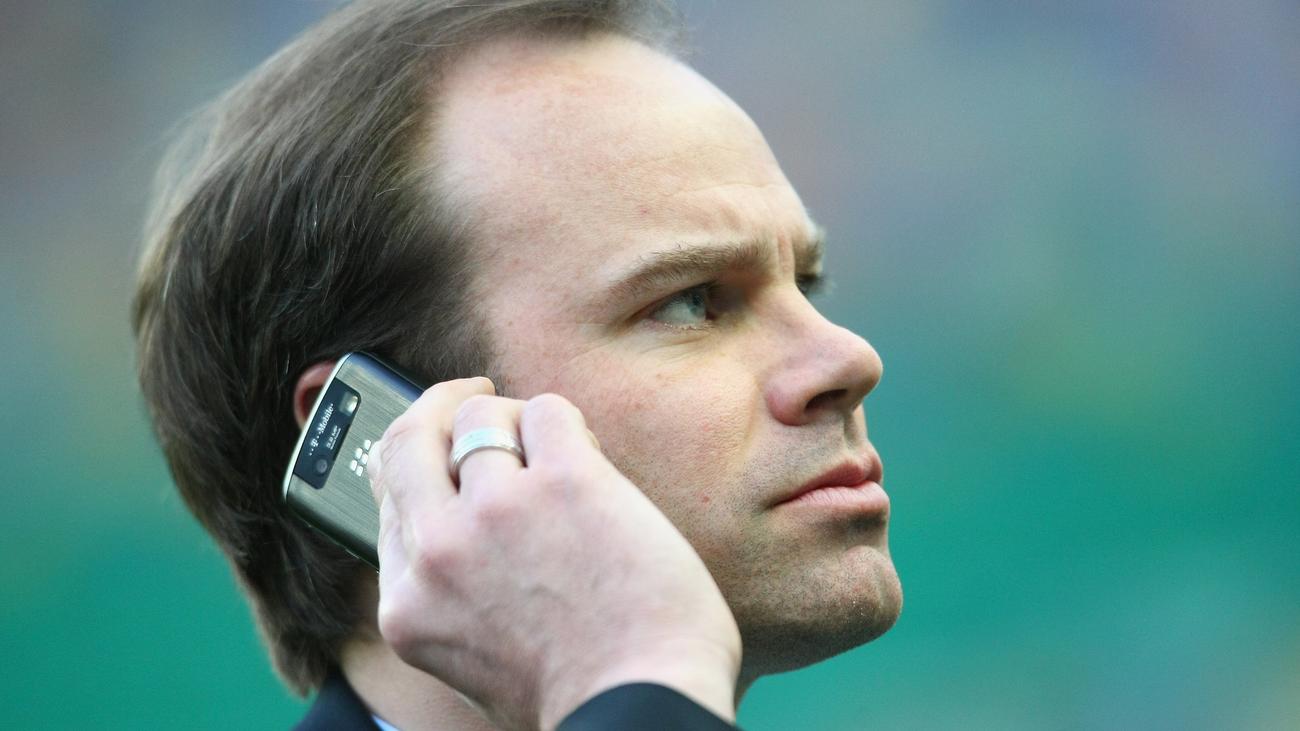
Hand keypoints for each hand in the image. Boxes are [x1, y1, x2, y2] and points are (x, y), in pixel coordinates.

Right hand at [368, 378, 741, 730]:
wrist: (641, 708)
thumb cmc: (577, 691)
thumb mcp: (473, 654)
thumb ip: (453, 589)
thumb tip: (464, 517)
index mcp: (410, 603)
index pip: (387, 496)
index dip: (416, 460)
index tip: (440, 443)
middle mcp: (440, 551)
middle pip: (409, 438)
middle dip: (438, 404)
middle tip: (472, 393)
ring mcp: (498, 510)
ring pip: (482, 416)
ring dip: (517, 419)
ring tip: (555, 445)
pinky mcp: (566, 481)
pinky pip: (550, 411)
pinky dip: (567, 423)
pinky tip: (588, 454)